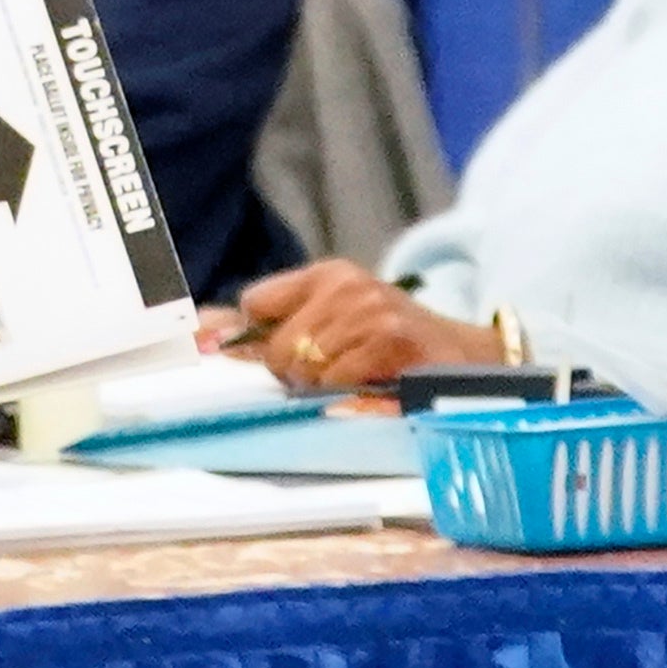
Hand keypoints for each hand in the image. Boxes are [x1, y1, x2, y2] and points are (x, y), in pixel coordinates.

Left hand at [232, 258, 499, 389]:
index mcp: (327, 274)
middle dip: (293, 372)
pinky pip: (335, 379)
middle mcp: (346, 283)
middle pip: (273, 345)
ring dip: (323, 387)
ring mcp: (369, 308)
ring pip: (303, 367)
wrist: (467, 360)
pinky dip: (348, 393)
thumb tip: (199, 332)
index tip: (283, 358)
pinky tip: (373, 384)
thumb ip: (268, 329)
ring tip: (357, 378)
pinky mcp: (390, 336)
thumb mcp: (332, 324)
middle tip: (333, 373)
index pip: (255, 302)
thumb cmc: (391, 347)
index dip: (260, 339)